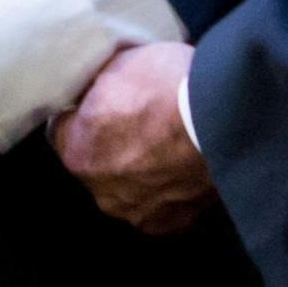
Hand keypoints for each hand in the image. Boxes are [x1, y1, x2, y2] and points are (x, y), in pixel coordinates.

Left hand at [51, 41, 211, 234]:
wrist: (223, 115)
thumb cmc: (165, 84)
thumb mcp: (115, 65)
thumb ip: (95, 88)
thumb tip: (92, 91)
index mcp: (78, 152)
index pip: (64, 131)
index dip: (83, 112)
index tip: (101, 100)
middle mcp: (102, 192)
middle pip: (97, 164)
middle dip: (112, 145)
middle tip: (140, 120)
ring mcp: (139, 211)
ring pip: (130, 188)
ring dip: (141, 172)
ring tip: (167, 144)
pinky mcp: (175, 221)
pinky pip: (162, 206)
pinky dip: (169, 189)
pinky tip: (183, 166)